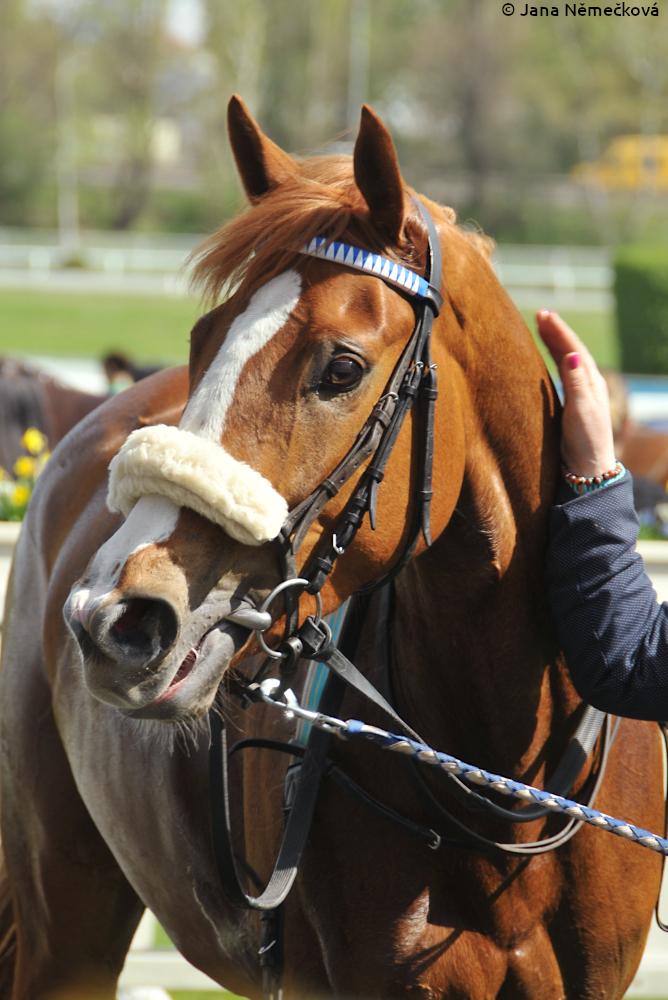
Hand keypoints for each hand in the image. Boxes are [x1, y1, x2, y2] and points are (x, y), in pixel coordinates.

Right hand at [536, 310, 616, 477]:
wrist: (588, 469)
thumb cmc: (586, 442)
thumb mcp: (582, 411)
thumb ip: (576, 383)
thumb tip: (573, 354)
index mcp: (592, 382)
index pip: (574, 349)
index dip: (559, 331)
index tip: (543, 315)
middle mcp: (588, 384)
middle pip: (571, 350)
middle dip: (556, 332)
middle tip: (540, 314)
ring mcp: (580, 394)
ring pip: (566, 360)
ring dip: (554, 343)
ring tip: (542, 327)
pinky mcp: (571, 404)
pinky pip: (562, 373)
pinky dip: (553, 359)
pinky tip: (546, 358)